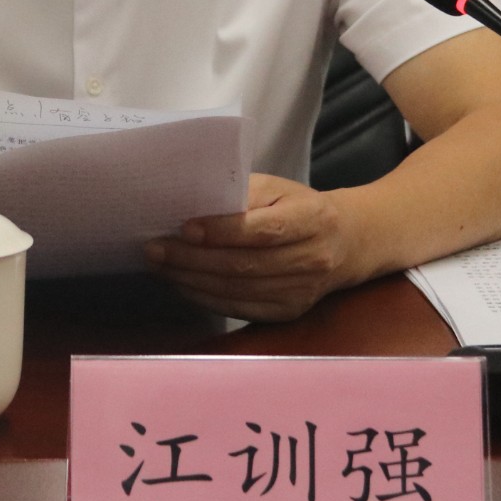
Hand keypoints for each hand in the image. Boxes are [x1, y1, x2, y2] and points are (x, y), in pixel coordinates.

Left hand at [144, 174, 363, 321]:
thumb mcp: (278, 188)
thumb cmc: (300, 207)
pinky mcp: (289, 312)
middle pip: (244, 265)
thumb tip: (193, 207)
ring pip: (238, 290)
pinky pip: (240, 308)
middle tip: (155, 249)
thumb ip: (242, 194)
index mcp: (312, 219)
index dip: (221, 232)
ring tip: (161, 266)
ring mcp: (301, 291)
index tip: (184, 228)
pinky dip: (206, 298)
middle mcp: (311, 259)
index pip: (262, 230)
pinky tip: (182, 284)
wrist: (345, 242)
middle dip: (193, 259)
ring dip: (192, 280)